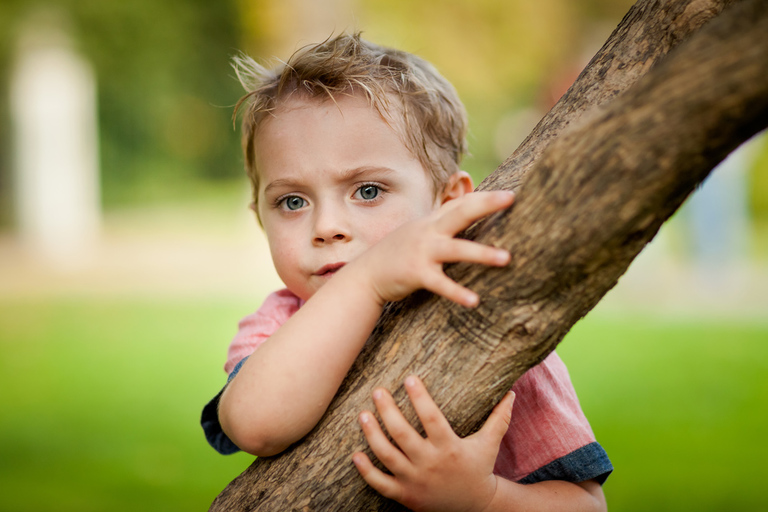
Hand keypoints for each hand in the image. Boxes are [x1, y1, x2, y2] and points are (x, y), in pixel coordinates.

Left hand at [352, 376, 515, 511]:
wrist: (474, 507)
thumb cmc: (478, 467)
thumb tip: (511, 392)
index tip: (409, 378)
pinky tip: (355, 454)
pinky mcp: (405, 496)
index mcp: (449, 448)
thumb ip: (499, 418)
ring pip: (387, 456)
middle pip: (403, 435)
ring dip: (372, 435)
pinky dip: (366, 471)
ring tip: (362, 414)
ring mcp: (415, 481)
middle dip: (388, 411)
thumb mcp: (490, 443)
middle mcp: (430, 464)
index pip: (431, 419)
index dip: (420, 398)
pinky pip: (380, 484)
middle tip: (378, 391)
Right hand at [356, 190, 514, 307]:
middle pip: (460, 213)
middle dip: (485, 204)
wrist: (366, 275)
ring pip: (456, 249)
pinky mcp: (416, 273)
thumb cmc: (398, 255)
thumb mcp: (419, 233)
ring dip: (482, 253)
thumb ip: (441, 226)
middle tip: (510, 198)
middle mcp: (428, 232)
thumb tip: (465, 217)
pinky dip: (457, 292)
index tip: (509, 194)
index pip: (461, 203)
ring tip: (507, 258)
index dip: (484, 197)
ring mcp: (422, 251)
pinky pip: (440, 284)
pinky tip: (474, 301)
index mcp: (431, 222)